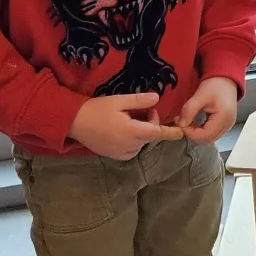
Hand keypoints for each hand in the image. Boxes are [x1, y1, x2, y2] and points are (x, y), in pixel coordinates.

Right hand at [69, 92, 183, 160]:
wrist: (73, 123)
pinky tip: (122, 130)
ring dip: (141, 133)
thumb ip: (139, 101)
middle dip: (150, 124)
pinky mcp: (115, 156)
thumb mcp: (118, 101)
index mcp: (131, 131)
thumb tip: (157, 99)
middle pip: (149, 136)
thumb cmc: (96, 109)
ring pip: (141, 143)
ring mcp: (121, 153)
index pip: (156, 132)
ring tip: (128, 119)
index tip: (182, 132)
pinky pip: (132, 150)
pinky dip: (133, 141)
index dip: (169, 131)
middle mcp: (129, 146)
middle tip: (140, 110)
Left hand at [178, 74, 240, 143]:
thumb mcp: (200, 96)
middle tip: (183, 121)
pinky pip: (211, 134)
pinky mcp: (225, 125)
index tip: (180, 122)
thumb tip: (180, 124)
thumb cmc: (215, 85)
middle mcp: (227, 125)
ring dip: (196, 133)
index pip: (204, 135)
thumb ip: (189, 110)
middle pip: (206, 140)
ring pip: (208, 139)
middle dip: (192, 133)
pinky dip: (202, 131)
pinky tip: (196, 122)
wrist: (226, 79)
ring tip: (189, 121)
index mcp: (223, 118)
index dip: (189, 132)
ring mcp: (227, 126)